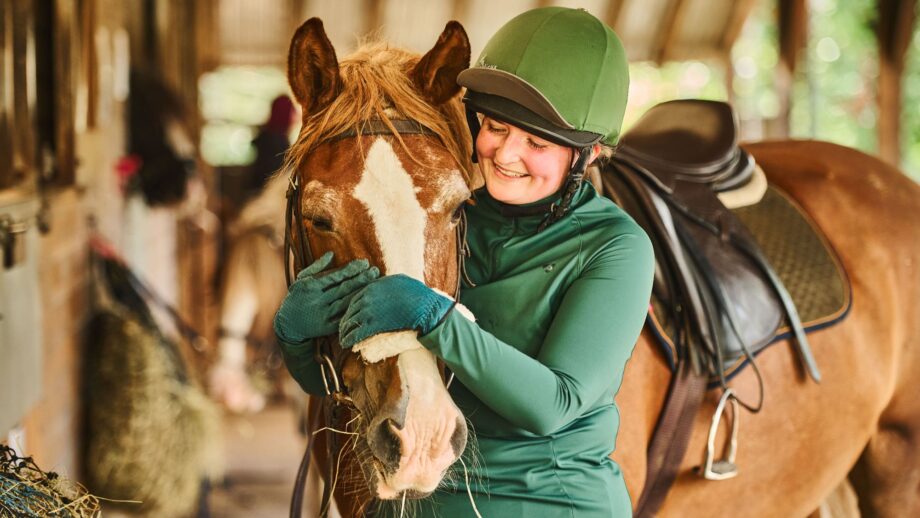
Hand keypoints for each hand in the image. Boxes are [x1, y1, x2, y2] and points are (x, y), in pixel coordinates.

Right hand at [273, 251, 379, 344]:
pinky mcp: (326, 328)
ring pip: (346, 302)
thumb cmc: (297, 297)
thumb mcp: (301, 280)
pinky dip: (355, 310)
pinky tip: (366, 303)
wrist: (288, 325)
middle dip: (361, 279)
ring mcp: (322, 315)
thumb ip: (317, 267)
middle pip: (343, 288)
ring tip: (375, 284)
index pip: (335, 276)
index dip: (351, 269)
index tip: (365, 263)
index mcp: (311, 286)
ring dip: (361, 293)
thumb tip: (332, 254)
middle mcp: (317, 300)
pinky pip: (344, 318)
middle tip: (375, 271)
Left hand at [339, 274, 454, 347]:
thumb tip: (383, 284)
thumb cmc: (418, 294)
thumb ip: (387, 283)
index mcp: (374, 285)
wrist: (425, 308)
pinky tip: (346, 343)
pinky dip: (350, 339)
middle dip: (345, 320)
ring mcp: (370, 311)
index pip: (356, 297)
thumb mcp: (401, 281)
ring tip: (342, 338)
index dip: (351, 307)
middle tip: (343, 328)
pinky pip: (357, 332)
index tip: (350, 314)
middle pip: (351, 309)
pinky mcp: (374, 325)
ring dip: (344, 331)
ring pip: (351, 321)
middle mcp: (368, 296)